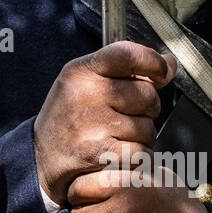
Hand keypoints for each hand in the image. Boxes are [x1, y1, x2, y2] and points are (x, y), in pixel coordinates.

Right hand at [33, 41, 176, 207]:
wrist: (40, 158)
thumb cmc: (68, 117)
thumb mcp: (86, 83)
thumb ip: (128, 71)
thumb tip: (171, 63)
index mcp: (81, 72)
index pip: (128, 54)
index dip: (153, 62)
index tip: (159, 72)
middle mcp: (86, 95)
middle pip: (147, 94)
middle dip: (146, 107)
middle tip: (125, 114)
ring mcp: (94, 125)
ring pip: (148, 127)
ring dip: (140, 136)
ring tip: (115, 136)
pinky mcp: (102, 155)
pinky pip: (142, 152)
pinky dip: (135, 157)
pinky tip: (115, 153)